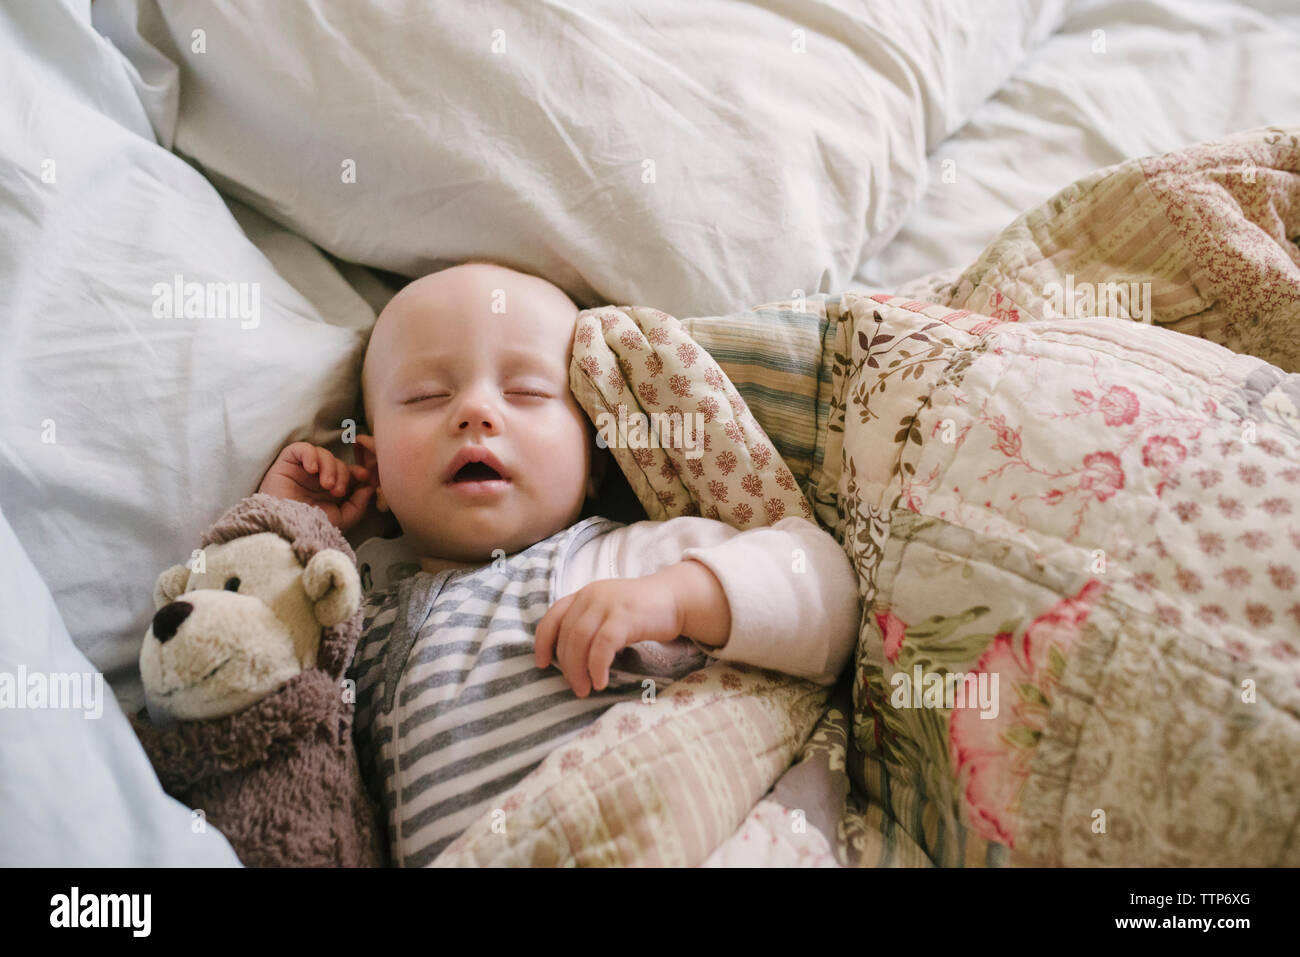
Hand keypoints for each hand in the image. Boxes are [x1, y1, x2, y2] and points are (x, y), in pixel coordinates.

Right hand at [257, 442, 374, 532]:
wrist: (287, 529)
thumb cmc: (313, 527)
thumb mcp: (343, 518)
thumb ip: (359, 502)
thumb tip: (370, 486)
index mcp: (329, 490)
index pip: (347, 471)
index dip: (357, 471)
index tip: (364, 476)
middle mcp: (316, 479)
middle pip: (337, 462)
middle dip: (343, 474)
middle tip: (338, 491)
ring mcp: (301, 470)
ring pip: (323, 454)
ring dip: (329, 467)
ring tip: (326, 485)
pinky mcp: (287, 463)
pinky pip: (301, 448)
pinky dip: (310, 455)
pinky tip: (311, 470)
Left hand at [533, 574, 683, 697]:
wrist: (675, 599)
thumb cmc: (641, 613)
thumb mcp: (608, 613)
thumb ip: (589, 626)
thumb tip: (569, 660)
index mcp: (584, 595)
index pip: (552, 617)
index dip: (542, 642)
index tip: (541, 665)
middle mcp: (591, 596)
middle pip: (567, 635)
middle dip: (567, 666)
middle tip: (576, 688)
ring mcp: (608, 604)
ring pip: (580, 640)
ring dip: (578, 669)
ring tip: (586, 689)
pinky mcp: (625, 615)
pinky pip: (602, 645)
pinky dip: (597, 666)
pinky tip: (601, 681)